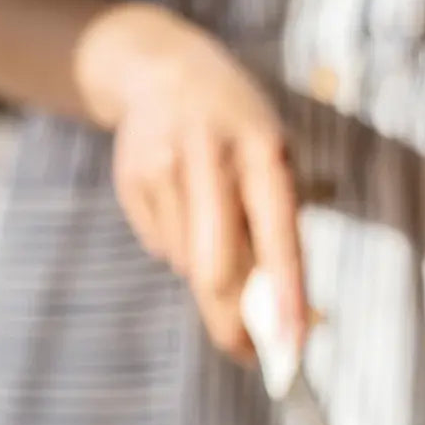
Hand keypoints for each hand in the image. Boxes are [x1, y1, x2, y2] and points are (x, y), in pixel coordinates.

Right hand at [110, 21, 305, 361]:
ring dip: (209, 276)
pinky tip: (182, 207)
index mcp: (263, 150)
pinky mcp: (131, 181)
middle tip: (249, 353)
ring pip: (189, 267)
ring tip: (213, 228)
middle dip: (233, 324)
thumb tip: (276, 319)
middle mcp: (212, 156)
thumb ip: (277, 230)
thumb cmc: (240, 135)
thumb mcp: (273, 161)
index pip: (279, 237)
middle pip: (217, 271)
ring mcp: (164, 167)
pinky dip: (180, 250)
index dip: (286, 297)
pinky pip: (163, 249)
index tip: (292, 346)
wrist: (162, 70)